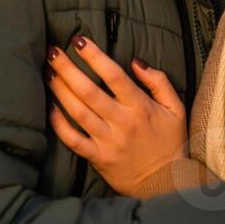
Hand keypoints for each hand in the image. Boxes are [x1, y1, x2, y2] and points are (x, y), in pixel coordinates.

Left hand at [45, 36, 187, 195]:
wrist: (166, 182)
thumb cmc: (170, 142)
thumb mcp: (176, 108)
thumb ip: (159, 82)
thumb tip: (136, 61)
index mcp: (140, 107)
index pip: (113, 75)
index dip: (94, 56)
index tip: (78, 40)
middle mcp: (122, 122)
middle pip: (89, 91)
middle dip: (67, 68)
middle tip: (52, 52)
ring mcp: (108, 141)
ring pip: (78, 112)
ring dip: (60, 90)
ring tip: (48, 73)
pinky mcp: (98, 158)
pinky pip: (73, 140)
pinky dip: (58, 124)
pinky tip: (49, 108)